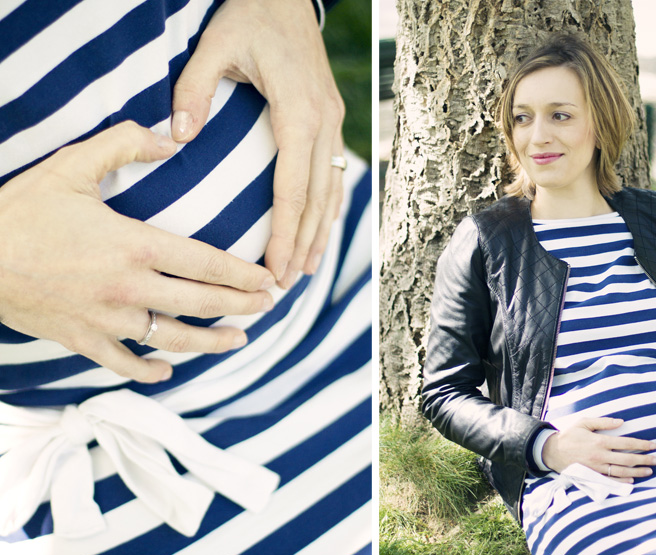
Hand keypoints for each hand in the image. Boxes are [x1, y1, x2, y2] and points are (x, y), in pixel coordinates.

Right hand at [0, 122, 274, 383]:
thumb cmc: (20, 209)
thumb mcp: (71, 164)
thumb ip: (124, 145)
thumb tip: (173, 139)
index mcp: (134, 245)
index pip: (205, 263)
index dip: (242, 275)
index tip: (268, 281)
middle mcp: (128, 288)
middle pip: (200, 303)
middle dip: (241, 307)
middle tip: (269, 307)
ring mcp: (106, 320)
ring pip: (172, 339)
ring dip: (210, 342)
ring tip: (238, 340)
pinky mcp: (81, 340)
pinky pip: (123, 364)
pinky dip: (148, 371)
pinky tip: (168, 370)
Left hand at [171, 0, 344, 288]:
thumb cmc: (251, 15)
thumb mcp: (215, 45)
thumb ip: (195, 91)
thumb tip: (179, 139)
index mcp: (299, 112)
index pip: (293, 188)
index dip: (285, 233)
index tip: (274, 269)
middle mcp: (324, 122)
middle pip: (317, 198)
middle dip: (303, 245)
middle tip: (287, 285)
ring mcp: (334, 121)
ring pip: (331, 190)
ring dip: (320, 232)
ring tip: (308, 271)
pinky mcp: (332, 119)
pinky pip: (334, 173)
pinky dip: (328, 207)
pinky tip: (322, 230)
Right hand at [542, 417, 655, 482]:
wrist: (553, 451)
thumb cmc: (570, 435)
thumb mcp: (584, 422)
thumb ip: (603, 422)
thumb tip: (621, 421)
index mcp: (600, 441)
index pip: (626, 443)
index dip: (641, 444)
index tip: (652, 445)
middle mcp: (600, 456)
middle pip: (627, 459)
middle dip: (644, 459)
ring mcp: (597, 467)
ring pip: (622, 471)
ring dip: (637, 472)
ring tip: (649, 471)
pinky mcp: (593, 475)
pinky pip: (611, 480)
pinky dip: (623, 481)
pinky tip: (632, 480)